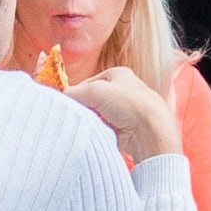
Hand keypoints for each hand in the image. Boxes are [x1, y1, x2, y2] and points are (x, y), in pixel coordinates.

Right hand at [63, 65, 181, 167]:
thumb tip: (59, 98)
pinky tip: (99, 136)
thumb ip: (73, 93)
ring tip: (89, 127)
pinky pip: (107, 130)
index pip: (89, 82)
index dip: (76, 92)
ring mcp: (128, 111)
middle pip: (94, 99)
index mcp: (119, 74)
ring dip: (92, 122)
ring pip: (100, 116)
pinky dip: (101, 133)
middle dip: (84, 108)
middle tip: (76, 117)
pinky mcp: (129, 129)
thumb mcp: (94, 91)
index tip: (66, 104)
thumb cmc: (128, 105)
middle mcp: (125, 90)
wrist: (152, 133)